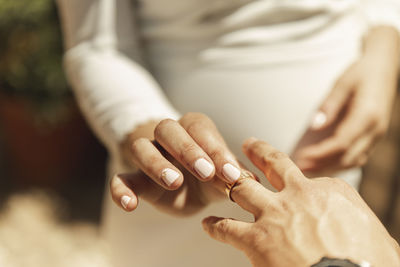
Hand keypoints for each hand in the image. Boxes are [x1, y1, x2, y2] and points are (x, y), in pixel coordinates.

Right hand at [110, 112, 252, 214]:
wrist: (186, 187)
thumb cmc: (209, 175)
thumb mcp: (223, 174)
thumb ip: (234, 175)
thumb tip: (252, 181)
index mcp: (194, 129)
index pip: (201, 129)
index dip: (216, 149)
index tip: (230, 174)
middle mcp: (168, 137)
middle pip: (167, 130)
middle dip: (187, 150)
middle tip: (205, 172)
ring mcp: (149, 156)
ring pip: (142, 149)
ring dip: (156, 164)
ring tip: (174, 183)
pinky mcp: (135, 178)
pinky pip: (120, 178)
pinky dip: (120, 189)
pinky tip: (130, 204)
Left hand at [202, 138, 399, 266]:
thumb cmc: (368, 264)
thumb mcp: (376, 237)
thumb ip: (360, 225)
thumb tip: (362, 233)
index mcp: (329, 190)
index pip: (313, 180)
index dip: (303, 184)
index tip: (296, 184)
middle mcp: (299, 195)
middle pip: (274, 164)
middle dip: (259, 151)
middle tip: (249, 144)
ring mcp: (275, 214)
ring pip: (244, 189)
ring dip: (230, 184)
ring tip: (221, 181)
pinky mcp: (256, 238)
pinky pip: (227, 228)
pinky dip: (215, 227)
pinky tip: (208, 226)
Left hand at [295, 26, 399, 172]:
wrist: (384, 68)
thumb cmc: (360, 73)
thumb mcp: (342, 83)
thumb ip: (329, 105)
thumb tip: (314, 126)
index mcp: (368, 115)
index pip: (342, 143)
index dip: (321, 153)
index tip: (301, 158)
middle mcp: (375, 130)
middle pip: (348, 157)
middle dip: (322, 165)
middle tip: (299, 169)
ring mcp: (376, 136)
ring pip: (353, 161)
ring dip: (330, 168)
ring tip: (307, 170)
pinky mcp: (373, 138)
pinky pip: (357, 157)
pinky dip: (339, 163)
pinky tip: (321, 164)